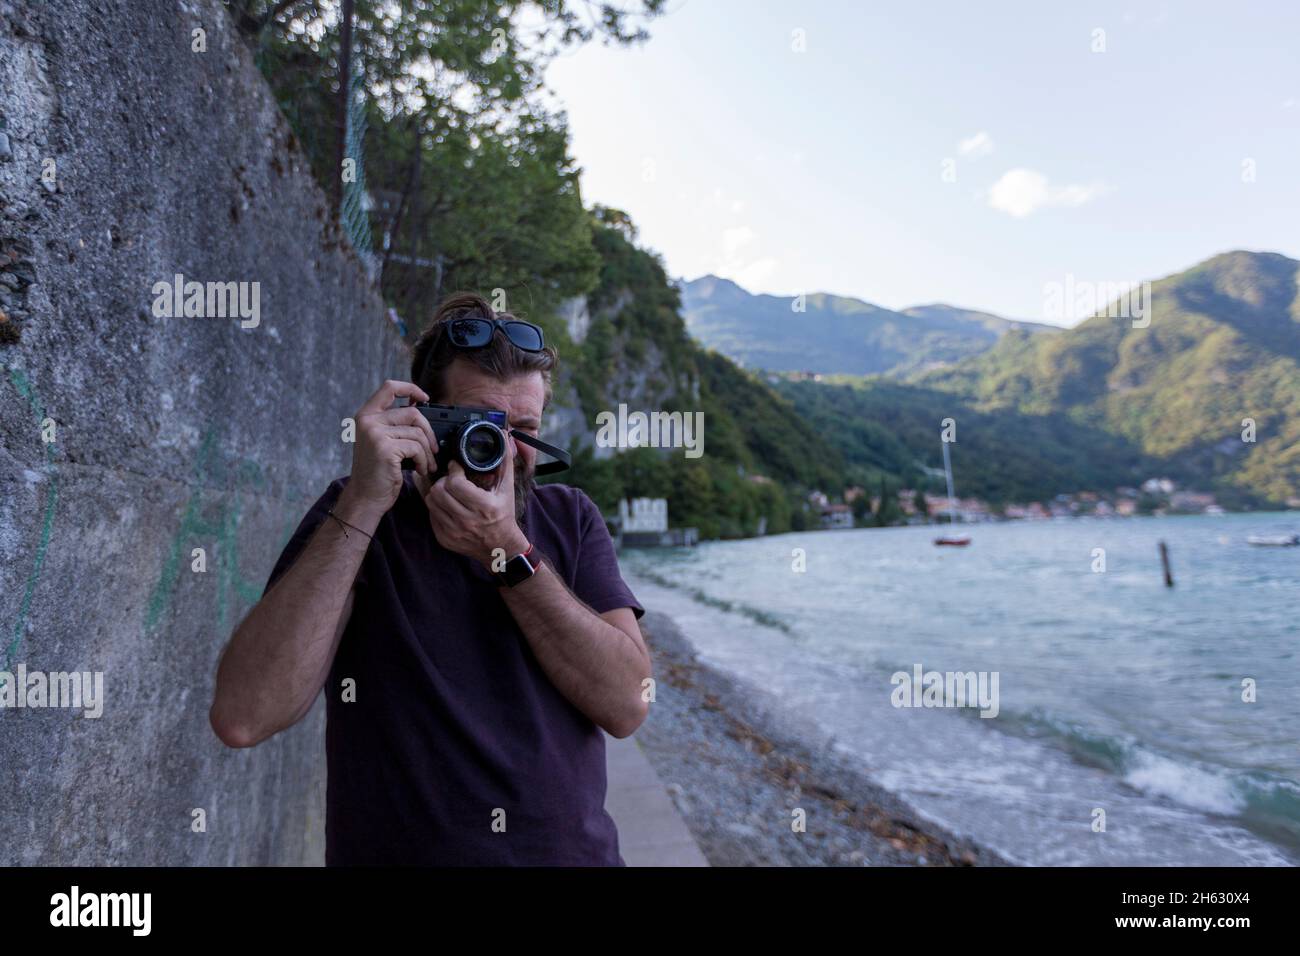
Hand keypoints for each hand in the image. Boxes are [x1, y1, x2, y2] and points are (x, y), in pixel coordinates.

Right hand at [339, 380, 438, 526]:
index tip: (424, 397)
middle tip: (433, 448)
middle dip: (429, 432)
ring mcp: (375, 433)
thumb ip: (393, 424)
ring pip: (417, 432)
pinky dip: (423, 460)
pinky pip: (416, 447)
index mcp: (366, 415)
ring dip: (427, 451)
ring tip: (426, 464)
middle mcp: (368, 421)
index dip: (410, 388)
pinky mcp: (385, 448)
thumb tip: (420, 407)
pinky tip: (419, 469)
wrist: (366, 497)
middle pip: (412, 413)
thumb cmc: (377, 471)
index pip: (389, 387)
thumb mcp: (380, 441)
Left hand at [422, 439, 527, 568]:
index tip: (456, 466)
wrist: (500, 549)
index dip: (453, 471)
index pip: (455, 484)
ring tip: (447, 490)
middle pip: (439, 492)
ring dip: (437, 492)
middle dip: (443, 480)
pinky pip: (431, 515)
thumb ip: (505, 462)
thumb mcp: (507, 489)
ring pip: (431, 502)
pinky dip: (437, 507)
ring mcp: (453, 532)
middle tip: (450, 478)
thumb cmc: (504, 515)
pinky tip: (446, 504)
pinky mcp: (444, 539)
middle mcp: (467, 521)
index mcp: (484, 507)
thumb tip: (504, 437)